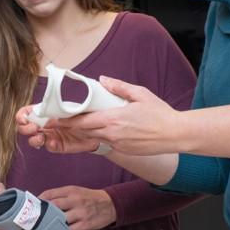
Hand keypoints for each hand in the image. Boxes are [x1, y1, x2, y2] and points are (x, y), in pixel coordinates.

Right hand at [15, 104, 100, 153]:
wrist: (96, 126)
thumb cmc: (82, 113)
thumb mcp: (68, 109)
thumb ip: (56, 112)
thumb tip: (45, 118)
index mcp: (44, 112)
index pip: (26, 113)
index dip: (21, 116)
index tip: (24, 119)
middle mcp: (44, 124)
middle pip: (24, 128)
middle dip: (25, 129)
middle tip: (35, 128)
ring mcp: (49, 136)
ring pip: (33, 140)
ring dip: (34, 139)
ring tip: (42, 137)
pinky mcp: (57, 145)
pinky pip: (49, 147)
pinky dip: (50, 145)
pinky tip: (54, 142)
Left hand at [39, 185, 115, 229]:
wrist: (110, 204)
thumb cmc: (89, 198)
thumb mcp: (76, 191)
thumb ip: (61, 195)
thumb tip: (43, 202)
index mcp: (71, 190)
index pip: (50, 193)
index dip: (39, 200)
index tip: (32, 206)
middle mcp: (75, 200)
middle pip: (54, 206)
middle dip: (42, 213)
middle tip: (33, 219)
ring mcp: (80, 213)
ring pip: (61, 219)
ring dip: (50, 224)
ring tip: (41, 229)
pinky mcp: (85, 224)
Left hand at [43, 76, 183, 155]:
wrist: (175, 134)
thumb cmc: (160, 113)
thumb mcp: (140, 94)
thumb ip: (119, 87)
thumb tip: (103, 79)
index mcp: (113, 119)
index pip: (82, 122)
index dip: (66, 121)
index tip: (54, 119)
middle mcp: (112, 134)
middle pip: (84, 132)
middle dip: (71, 128)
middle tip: (57, 123)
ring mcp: (118, 144)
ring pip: (94, 138)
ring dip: (84, 132)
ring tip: (75, 126)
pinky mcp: (125, 150)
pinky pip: (107, 143)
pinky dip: (100, 137)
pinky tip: (100, 131)